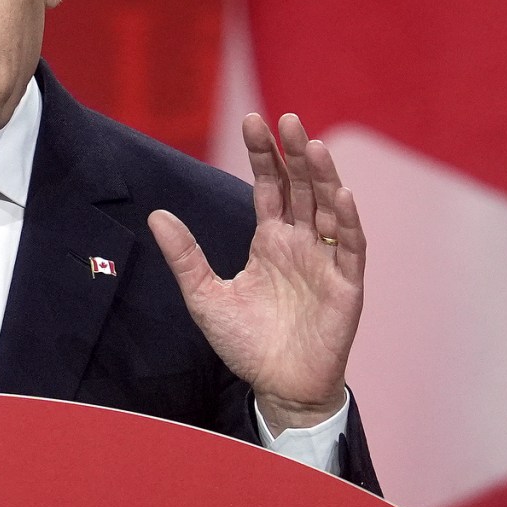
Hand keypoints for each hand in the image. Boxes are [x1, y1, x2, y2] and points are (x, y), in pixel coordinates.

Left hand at [149, 112, 364, 430]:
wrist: (278, 387)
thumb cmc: (246, 344)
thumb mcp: (205, 297)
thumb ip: (186, 257)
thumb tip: (156, 214)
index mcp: (270, 240)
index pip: (270, 187)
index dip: (264, 155)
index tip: (254, 121)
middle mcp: (300, 243)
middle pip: (301, 187)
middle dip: (295, 153)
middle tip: (287, 118)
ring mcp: (325, 261)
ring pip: (328, 208)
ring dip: (324, 177)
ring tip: (314, 145)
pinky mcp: (346, 285)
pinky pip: (349, 246)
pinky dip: (346, 221)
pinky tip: (340, 195)